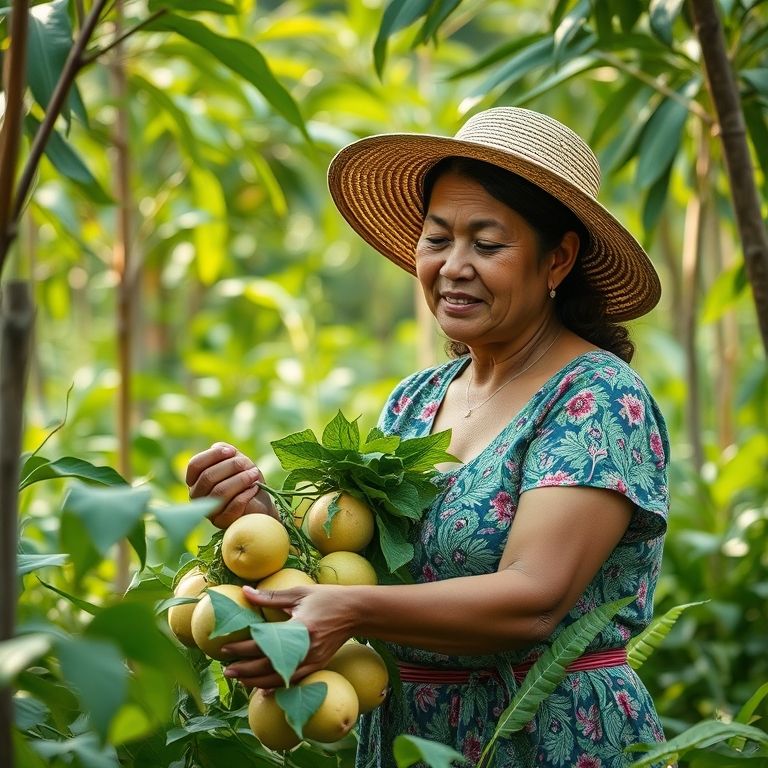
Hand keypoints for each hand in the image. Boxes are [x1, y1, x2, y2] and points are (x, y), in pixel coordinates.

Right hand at [185, 442, 276, 528]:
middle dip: (231, 467)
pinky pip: (232, 505)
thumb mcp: (237, 462)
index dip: (213, 455)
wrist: (261, 504)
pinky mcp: (221, 522)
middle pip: (208, 477)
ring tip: (254, 475)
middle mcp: (197, 495)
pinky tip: (254, 489)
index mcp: (196, 479)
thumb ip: (226, 452)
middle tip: (248, 465)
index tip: (232, 452)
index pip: (195, 465)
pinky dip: (245, 494)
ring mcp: (207, 510)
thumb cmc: (247, 481)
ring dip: (240, 480)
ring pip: (220, 491)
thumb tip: (217, 447)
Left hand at [220, 584, 355, 687]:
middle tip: (226, 670)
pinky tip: (262, 690)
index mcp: (300, 628)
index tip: (225, 648)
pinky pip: (293, 682)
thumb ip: (271, 597)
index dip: (242, 648)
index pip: (264, 643)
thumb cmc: (328, 598)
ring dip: (256, 681)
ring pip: (279, 679)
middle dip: (245, 670)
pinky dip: (276, 687)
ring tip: (239, 679)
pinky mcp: (318, 666)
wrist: (356, 612)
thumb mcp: (300, 593)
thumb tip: (245, 592)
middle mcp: (306, 648)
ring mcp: (313, 660)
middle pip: (268, 665)